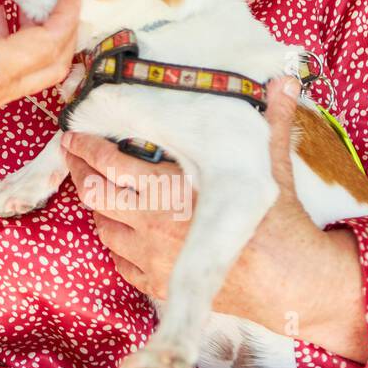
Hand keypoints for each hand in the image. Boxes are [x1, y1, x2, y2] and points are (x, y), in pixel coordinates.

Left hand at [62, 76, 367, 358]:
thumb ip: (269, 123)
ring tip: (98, 190)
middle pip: (94, 194)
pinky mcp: (157, 286)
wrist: (294, 285)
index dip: (86, 148)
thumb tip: (284, 82)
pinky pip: (118, 262)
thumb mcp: (271, 169)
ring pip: (102, 228)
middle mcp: (154, 225)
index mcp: (172, 192)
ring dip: (98, 208)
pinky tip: (122, 229)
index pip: (110, 164)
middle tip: (73, 156)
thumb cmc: (281, 225)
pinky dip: (115, 243)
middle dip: (78, 172)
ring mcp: (152, 259)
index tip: (73, 135)